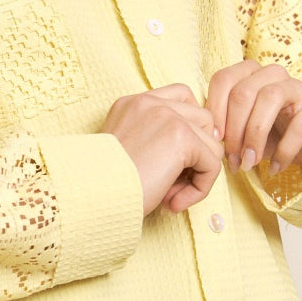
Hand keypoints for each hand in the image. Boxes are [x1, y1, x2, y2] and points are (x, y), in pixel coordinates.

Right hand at [102, 85, 222, 214]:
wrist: (90, 196)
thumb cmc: (104, 186)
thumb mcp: (128, 154)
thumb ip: (156, 142)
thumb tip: (203, 149)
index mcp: (133, 104)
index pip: (181, 98)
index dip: (190, 128)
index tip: (177, 161)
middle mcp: (150, 102)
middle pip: (204, 118)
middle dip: (197, 154)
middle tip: (172, 185)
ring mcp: (167, 115)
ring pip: (212, 144)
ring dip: (197, 176)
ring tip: (170, 197)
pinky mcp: (181, 136)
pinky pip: (212, 163)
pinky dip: (199, 189)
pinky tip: (173, 202)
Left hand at [206, 60, 301, 176]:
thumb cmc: (271, 134)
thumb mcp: (242, 129)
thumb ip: (224, 127)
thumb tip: (206, 139)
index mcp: (250, 74)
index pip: (224, 79)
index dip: (215, 109)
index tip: (214, 139)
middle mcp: (273, 74)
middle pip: (243, 92)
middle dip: (234, 130)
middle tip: (231, 159)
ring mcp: (299, 88)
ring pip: (269, 99)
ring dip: (255, 137)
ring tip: (249, 164)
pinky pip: (300, 125)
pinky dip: (284, 151)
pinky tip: (275, 168)